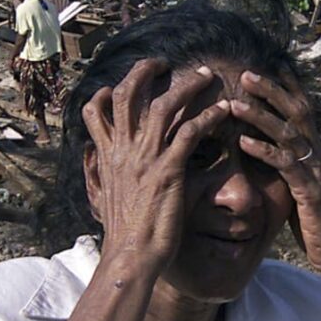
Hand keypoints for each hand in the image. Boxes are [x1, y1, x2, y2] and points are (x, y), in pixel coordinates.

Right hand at [81, 59, 227, 270]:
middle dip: (143, 71)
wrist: (130, 257)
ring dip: (187, 86)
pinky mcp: (168, 171)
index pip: (95, 111)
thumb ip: (106, 174)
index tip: (119, 82)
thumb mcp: (106, 197)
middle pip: (125, 94)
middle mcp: (122, 151)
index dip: (105, 91)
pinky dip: (209, 116)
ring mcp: (144, 159)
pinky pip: (191, 133)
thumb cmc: (124, 233)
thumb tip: (100, 163)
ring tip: (207, 75)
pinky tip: (224, 110)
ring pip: (163, 106)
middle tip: (163, 63)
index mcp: (107, 156)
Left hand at [231, 70, 320, 277]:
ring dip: (260, 117)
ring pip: (289, 134)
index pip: (304, 111)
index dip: (289, 87)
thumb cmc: (315, 224)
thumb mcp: (299, 188)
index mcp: (317, 153)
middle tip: (246, 73)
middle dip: (271, 91)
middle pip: (298, 112)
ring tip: (234, 104)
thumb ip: (287, 167)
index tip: (271, 65)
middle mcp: (320, 156)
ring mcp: (317, 172)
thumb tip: (263, 151)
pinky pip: (286, 166)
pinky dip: (264, 151)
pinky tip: (243, 143)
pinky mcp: (310, 192)